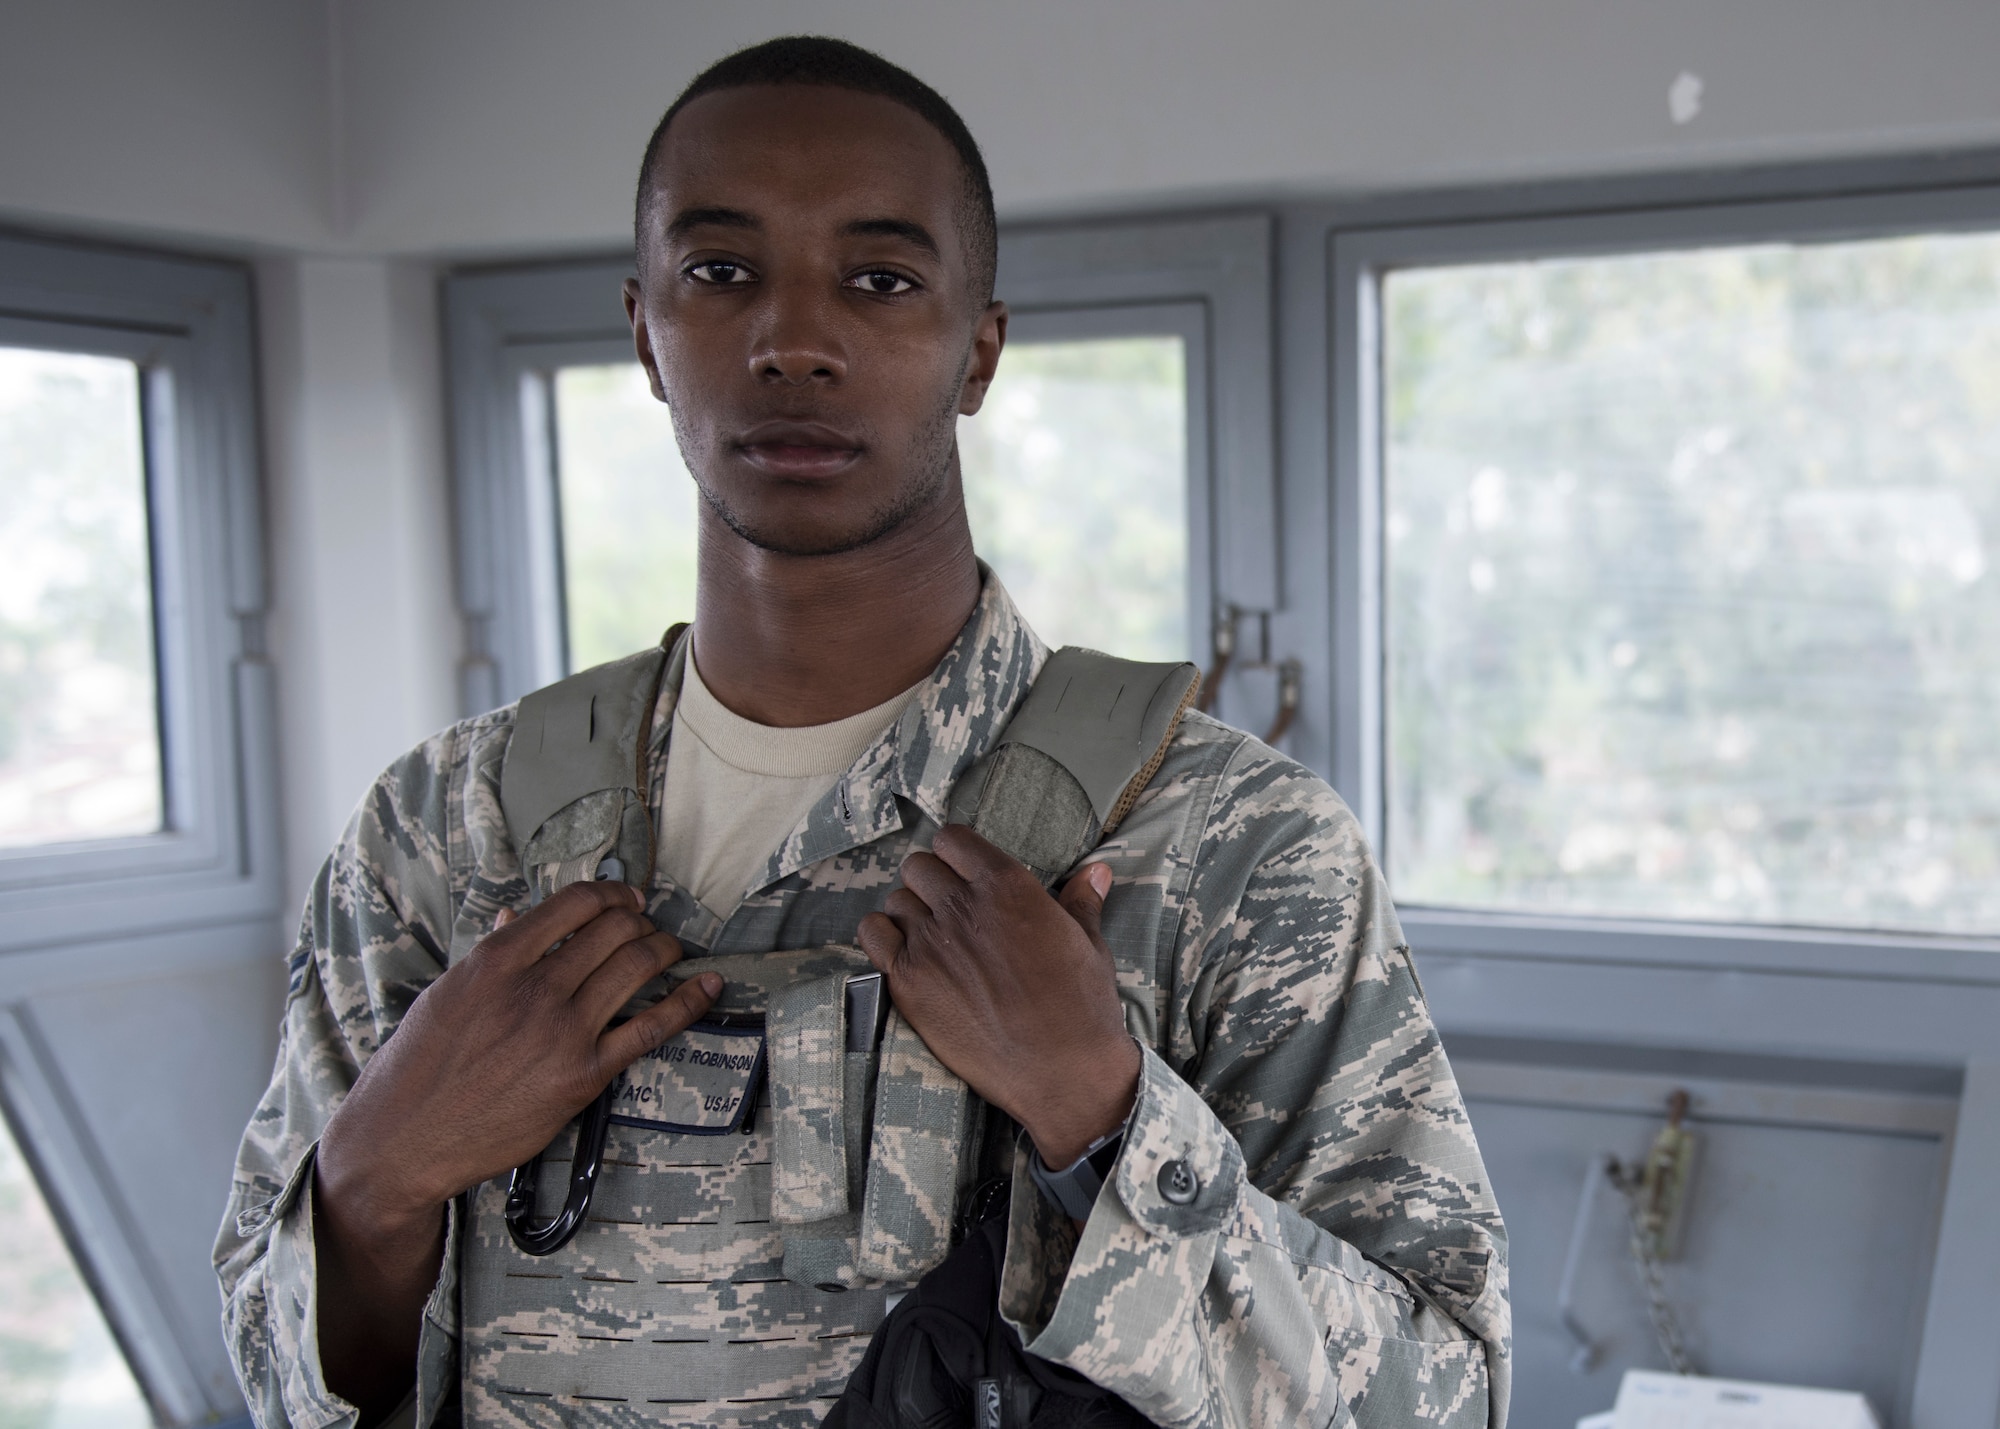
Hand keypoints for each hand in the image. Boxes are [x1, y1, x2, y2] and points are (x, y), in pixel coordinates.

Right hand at [312, 881, 718, 1419]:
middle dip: (642, 920)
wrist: (405, 1138)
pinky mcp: (585, 1075)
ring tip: (669, 950)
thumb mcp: (447, 993)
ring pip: (638, 966)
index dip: (613, 893)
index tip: (627, 897)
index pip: (575, 903)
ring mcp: (563, 1031)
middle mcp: (535, 988)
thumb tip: (523, 917)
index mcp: (497, 960)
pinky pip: (652, 1026)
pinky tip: (709, 985)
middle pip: (616, 929)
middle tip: (648, 926)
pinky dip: (688, 1000)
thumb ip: (492, 952)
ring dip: (664, 949)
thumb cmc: (420, 1065)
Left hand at [857, 825, 1139, 1167]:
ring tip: (932, 937)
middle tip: (950, 909)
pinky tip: (904, 952)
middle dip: (933, 882)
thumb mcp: (1089, 945)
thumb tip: (1096, 871)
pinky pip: (872, 934)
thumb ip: (1081, 900)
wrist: (1061, 1072)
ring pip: (897, 900)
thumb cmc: (1081, 1007)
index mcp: (1006, 885)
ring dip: (910, 912)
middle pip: (919, 866)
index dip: (956, 854)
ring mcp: (930, 943)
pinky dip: (882, 936)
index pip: (952, 839)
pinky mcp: (908, 982)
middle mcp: (962, 907)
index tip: (963, 871)